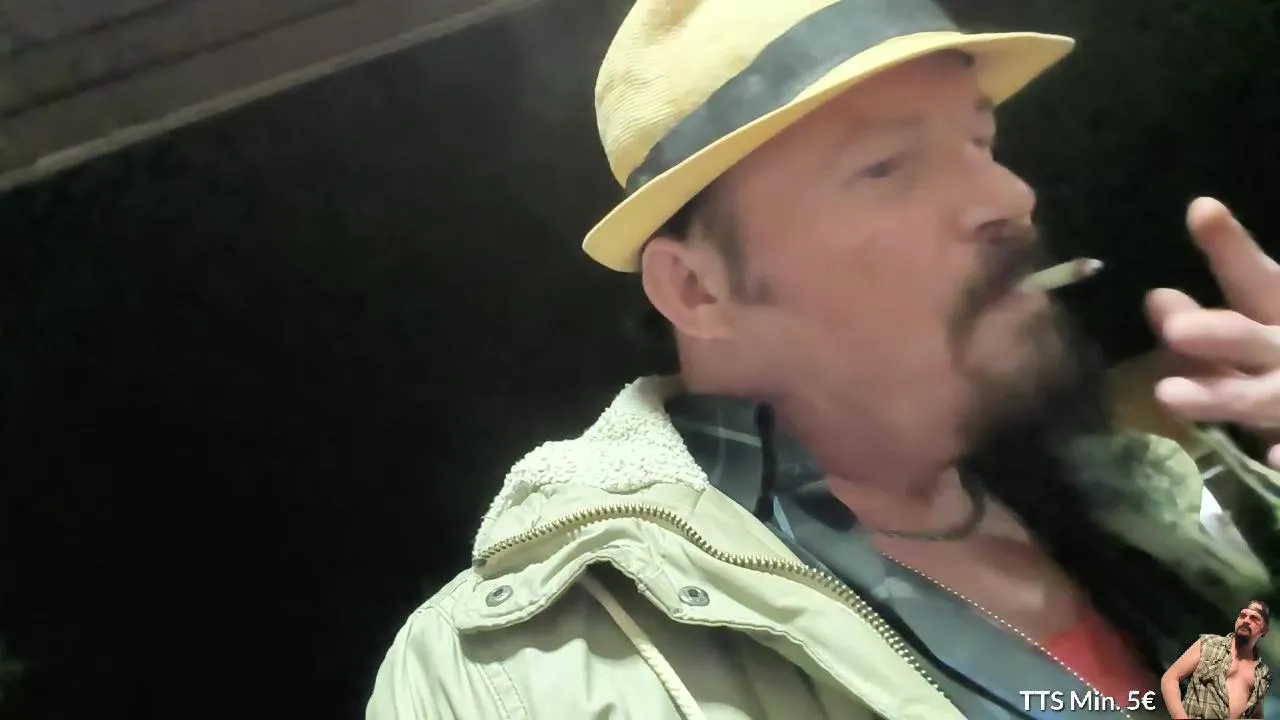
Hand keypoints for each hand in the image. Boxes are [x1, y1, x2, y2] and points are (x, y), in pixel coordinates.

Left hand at [1145, 197, 1279, 466]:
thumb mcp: (1265, 308)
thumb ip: (1225, 295)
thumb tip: (1156, 299)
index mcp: (1279, 309)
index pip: (1255, 278)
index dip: (1229, 249)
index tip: (1201, 213)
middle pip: (1255, 338)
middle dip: (1220, 334)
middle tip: (1174, 329)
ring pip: (1265, 398)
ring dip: (1223, 397)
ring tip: (1168, 395)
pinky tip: (1272, 458)